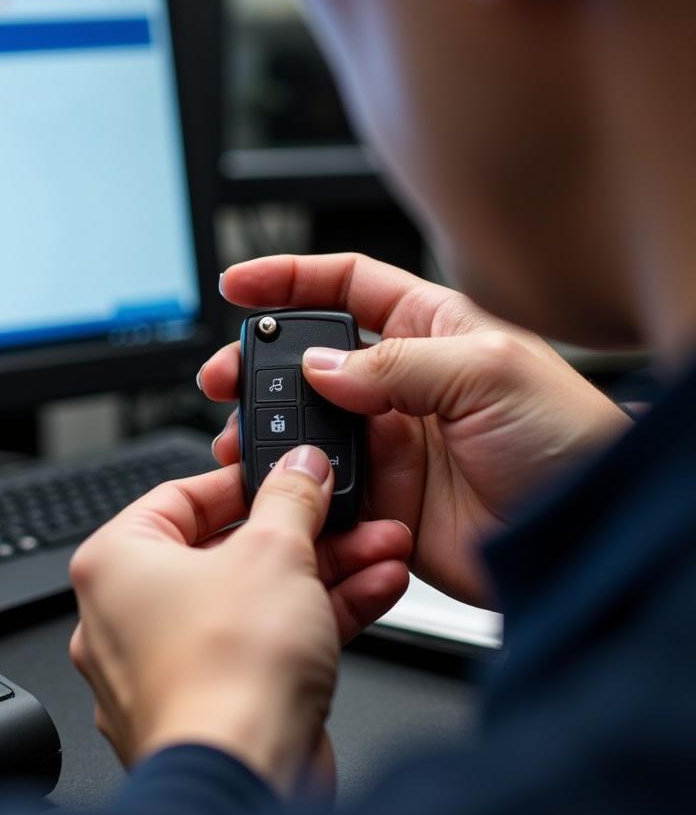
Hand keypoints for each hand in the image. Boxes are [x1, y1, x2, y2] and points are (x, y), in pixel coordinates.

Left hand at [69, 448, 411, 794]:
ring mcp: (172, 665)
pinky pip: (266, 642)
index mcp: (115, 564)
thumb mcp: (274, 551)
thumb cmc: (225, 673)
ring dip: (325, 570)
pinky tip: (373, 590)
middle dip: (304, 531)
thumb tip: (300, 470)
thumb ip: (291, 498)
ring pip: (255, 597)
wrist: (244, 781)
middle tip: (344, 513)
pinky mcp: (216, 703)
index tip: (286, 473)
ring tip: (379, 549)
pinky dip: (316, 616)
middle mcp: (131, 615)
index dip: (242, 480)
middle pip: (227, 549)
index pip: (179, 497)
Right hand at [201, 254, 631, 607]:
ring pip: (309, 424)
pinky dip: (296, 485)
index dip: (290, 280)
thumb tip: (321, 365)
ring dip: (270, 426)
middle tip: (225, 374)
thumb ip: (396, 363)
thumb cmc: (571, 439)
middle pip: (311, 357)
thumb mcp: (489, 370)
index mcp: (431, 331)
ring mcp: (392, 442)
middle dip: (260, 360)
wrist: (589, 534)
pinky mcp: (385, 499)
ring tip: (242, 434)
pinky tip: (282, 483)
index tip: (240, 285)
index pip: (348, 287)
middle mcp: (405, 383)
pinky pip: (324, 486)